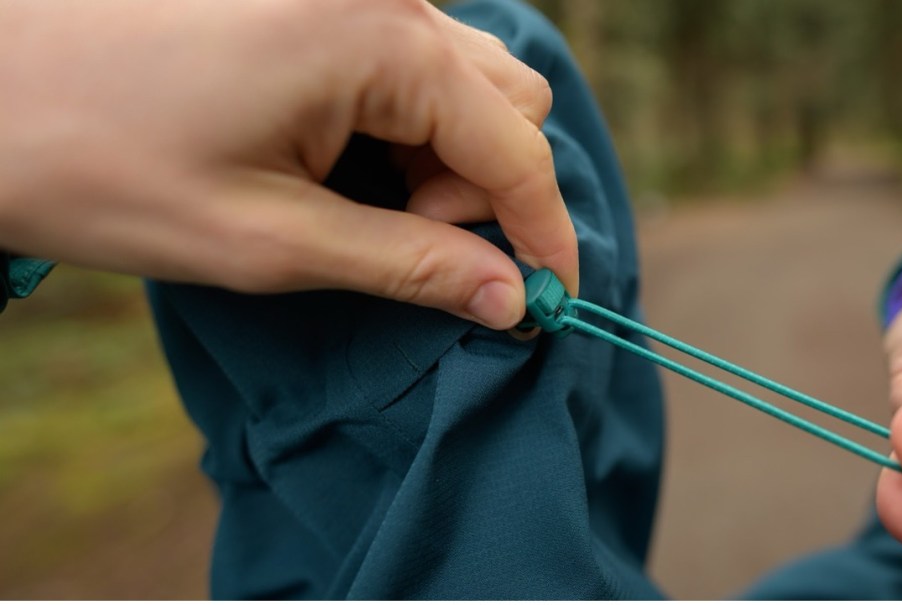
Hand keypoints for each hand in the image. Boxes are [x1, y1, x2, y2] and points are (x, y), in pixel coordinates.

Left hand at [0, 0, 576, 328]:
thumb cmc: (104, 166)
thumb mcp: (271, 241)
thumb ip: (412, 264)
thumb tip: (513, 298)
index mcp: (377, 41)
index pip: (515, 147)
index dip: (544, 233)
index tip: (550, 302)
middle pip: (508, 102)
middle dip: (487, 191)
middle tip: (415, 248)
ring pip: (468, 80)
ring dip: (451, 159)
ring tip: (368, 211)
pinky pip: (415, 61)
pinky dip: (411, 126)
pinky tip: (349, 166)